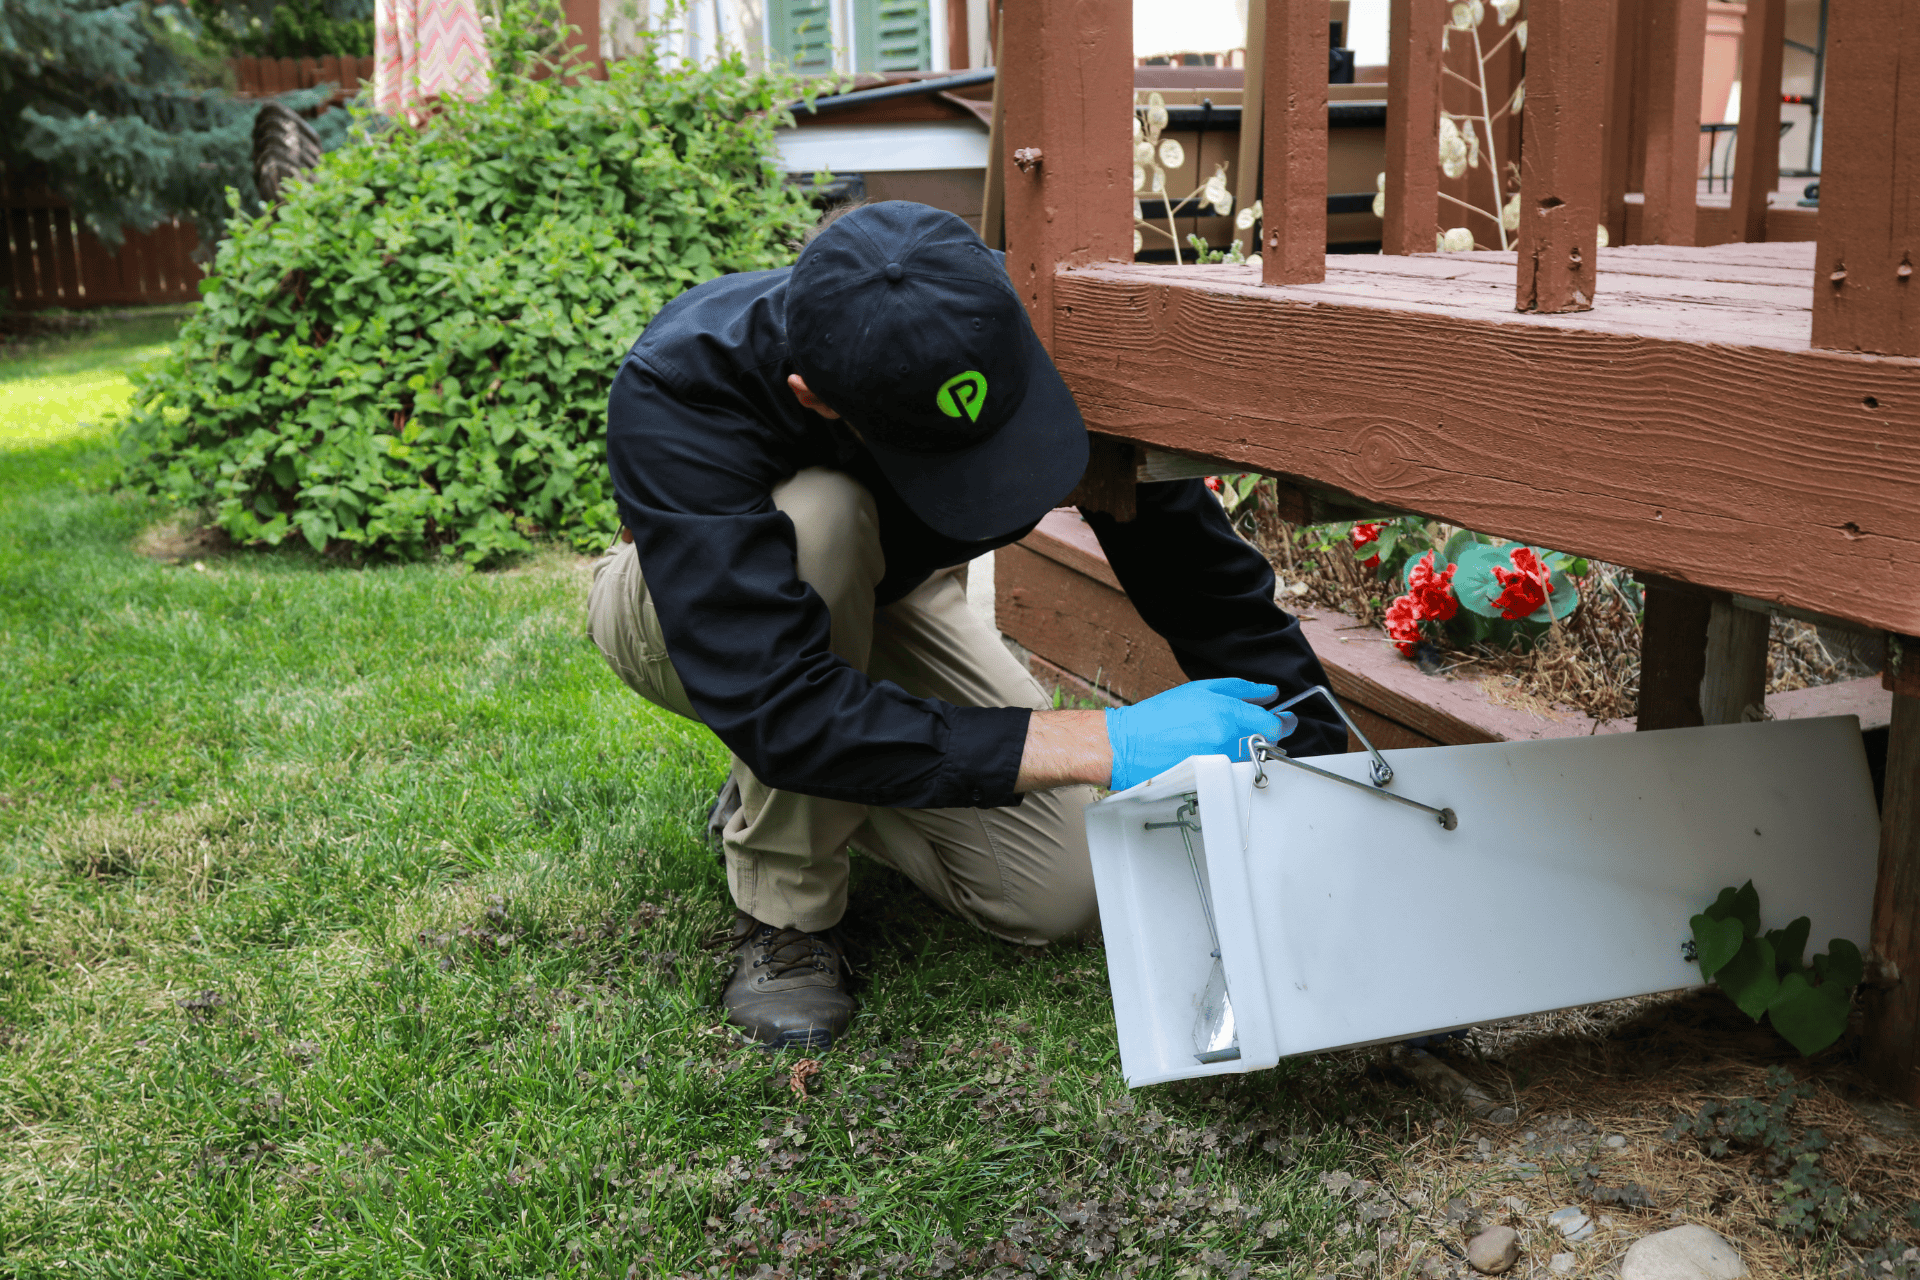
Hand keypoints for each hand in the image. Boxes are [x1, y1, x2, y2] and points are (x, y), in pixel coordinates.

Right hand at [1103, 678, 1297, 791]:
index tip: (1285, 719)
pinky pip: (1232, 769)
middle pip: (1265, 743)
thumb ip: (1240, 689)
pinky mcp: (1210, 779)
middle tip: (1244, 728)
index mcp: (1226, 713)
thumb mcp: (1200, 690)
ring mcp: (1219, 762)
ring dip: (1243, 749)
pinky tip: (1206, 753)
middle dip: (1261, 735)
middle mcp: (1226, 740)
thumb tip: (1269, 692)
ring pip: (1249, 757)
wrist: (1129, 745)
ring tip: (1215, 740)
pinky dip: (1227, 761)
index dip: (1283, 722)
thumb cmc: (1159, 716)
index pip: (1273, 723)